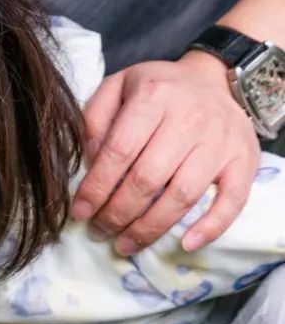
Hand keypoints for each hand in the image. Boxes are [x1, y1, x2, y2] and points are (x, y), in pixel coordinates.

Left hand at [72, 51, 260, 252]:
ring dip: (150, 228)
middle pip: (148, 179)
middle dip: (117, 214)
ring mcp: (220, 141)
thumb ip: (96, 118)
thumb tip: (90, 161)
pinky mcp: (244, 160)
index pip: (119, 151)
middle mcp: (190, 118)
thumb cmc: (157, 90)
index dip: (96, 187)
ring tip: (125, 244)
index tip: (80, 211)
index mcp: (154, 96)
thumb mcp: (118, 86)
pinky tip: (186, 245)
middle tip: (99, 230)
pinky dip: (211, 227)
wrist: (211, 79)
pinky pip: (232, 200)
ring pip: (183, 196)